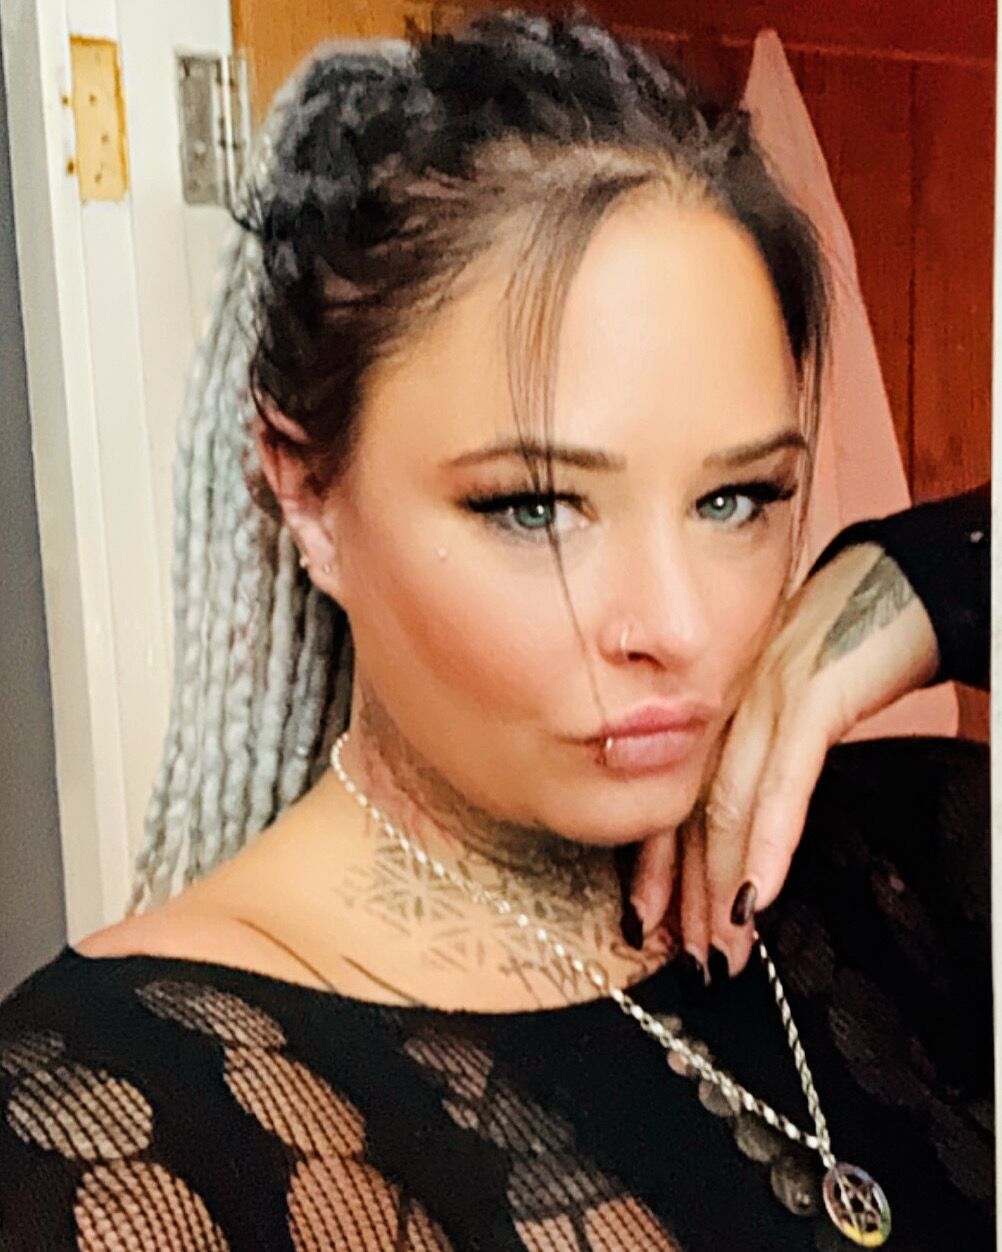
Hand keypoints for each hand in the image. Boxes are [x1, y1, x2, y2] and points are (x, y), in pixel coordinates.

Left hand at [631, 541, 939, 978]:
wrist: (901, 582)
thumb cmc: (850, 642)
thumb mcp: (795, 702)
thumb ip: (765, 753)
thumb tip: (751, 820)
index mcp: (722, 713)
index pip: (678, 799)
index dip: (658, 865)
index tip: (648, 919)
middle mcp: (730, 709)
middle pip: (693, 814)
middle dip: (688, 894)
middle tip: (687, 955)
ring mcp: (765, 701)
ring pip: (728, 808)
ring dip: (722, 887)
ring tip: (720, 946)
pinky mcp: (811, 696)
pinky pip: (783, 783)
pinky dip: (769, 842)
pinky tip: (759, 893)